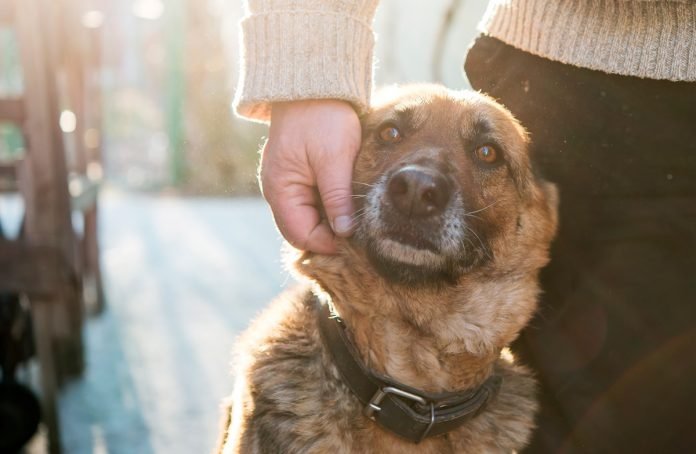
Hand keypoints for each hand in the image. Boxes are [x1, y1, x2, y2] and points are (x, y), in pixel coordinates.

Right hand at [260, 99, 360, 253]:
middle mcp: (277, 191)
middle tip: (360, 233)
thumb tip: (345, 233)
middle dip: (329, 236)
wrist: (315, 84)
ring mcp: (286, 184)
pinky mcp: (297, 176)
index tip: (356, 241)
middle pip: (302, 230)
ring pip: (308, 218)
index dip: (328, 244)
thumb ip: (337, 197)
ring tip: (356, 218)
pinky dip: (328, 207)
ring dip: (330, 222)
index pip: (301, 235)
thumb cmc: (323, 118)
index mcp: (280, 189)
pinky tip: (348, 202)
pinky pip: (311, 202)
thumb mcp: (334, 159)